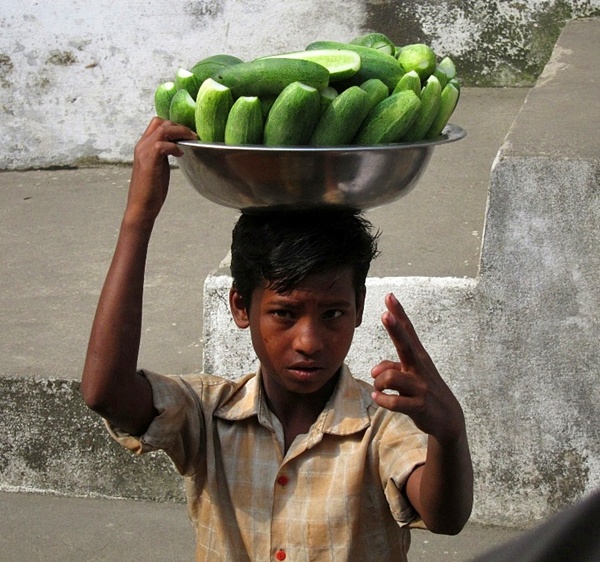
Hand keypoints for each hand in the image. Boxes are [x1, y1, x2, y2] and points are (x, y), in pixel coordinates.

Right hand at [125, 117, 196, 224]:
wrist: (141, 207)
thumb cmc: (151, 191)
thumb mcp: (159, 167)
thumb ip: (164, 155)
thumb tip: (176, 148)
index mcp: (143, 146)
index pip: (156, 123)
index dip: (173, 125)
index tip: (187, 133)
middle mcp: (142, 146)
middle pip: (161, 122)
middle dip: (179, 126)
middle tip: (192, 136)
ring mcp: (144, 152)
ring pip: (163, 129)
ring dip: (180, 133)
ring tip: (191, 140)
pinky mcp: (149, 161)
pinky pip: (163, 145)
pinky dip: (174, 147)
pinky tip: (180, 154)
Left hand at [371, 293, 464, 442]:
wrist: (447, 419)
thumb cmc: (423, 391)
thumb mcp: (408, 376)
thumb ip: (390, 368)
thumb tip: (374, 371)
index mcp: (418, 356)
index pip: (407, 330)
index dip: (398, 313)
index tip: (389, 296)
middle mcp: (420, 367)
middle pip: (406, 344)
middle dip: (395, 329)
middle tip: (385, 315)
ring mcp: (421, 386)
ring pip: (390, 377)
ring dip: (378, 383)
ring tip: (378, 389)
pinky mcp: (420, 405)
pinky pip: (393, 401)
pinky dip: (381, 399)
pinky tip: (378, 398)